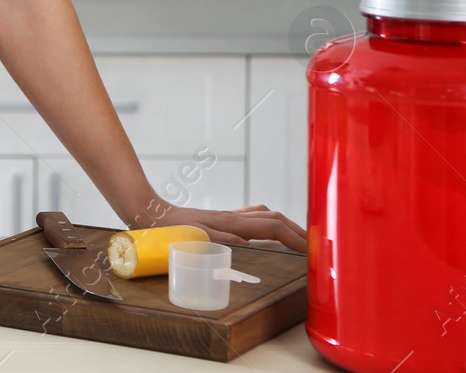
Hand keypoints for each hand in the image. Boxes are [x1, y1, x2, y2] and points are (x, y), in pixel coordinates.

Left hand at [146, 204, 306, 253]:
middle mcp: (234, 217)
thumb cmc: (171, 229)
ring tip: (300, 239)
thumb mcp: (195, 237)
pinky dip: (269, 221)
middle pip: (276, 218)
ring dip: (286, 225)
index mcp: (232, 223)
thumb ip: (221, 238)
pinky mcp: (221, 217)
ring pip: (266, 215)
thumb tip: (248, 241)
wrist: (150, 213)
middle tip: (315, 248)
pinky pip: (253, 215)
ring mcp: (228, 215)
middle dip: (298, 232)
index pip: (274, 228)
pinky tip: (269, 228)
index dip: (295, 239)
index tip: (312, 252)